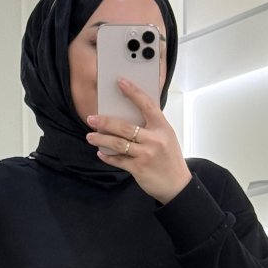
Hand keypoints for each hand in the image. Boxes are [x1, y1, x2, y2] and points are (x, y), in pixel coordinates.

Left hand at [86, 79, 191, 204]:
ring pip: (118, 143)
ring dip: (101, 139)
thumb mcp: (167, 138)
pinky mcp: (139, 169)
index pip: (146, 105)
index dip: (133, 92)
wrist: (177, 185)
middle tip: (91, 118)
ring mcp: (146, 155)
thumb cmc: (170, 159)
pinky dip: (108, 157)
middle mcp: (155, 140)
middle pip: (125, 127)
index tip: (120, 82)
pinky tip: (101, 153)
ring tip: (90, 136)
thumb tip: (127, 116)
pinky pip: (118, 160)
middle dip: (105, 122)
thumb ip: (151, 127)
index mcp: (163, 128)